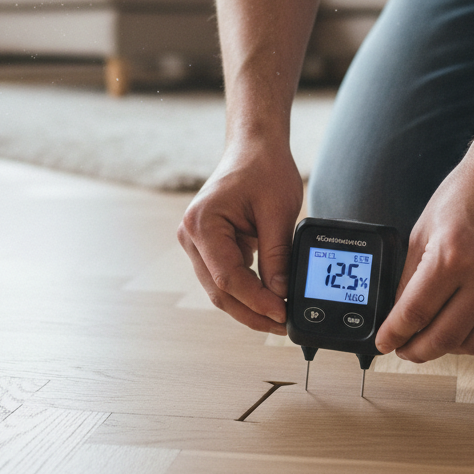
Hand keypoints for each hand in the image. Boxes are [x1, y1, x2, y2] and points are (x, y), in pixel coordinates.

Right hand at [178, 139, 301, 332]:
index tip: (281, 313)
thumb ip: (277, 255)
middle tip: (282, 325)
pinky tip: (269, 299)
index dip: (256, 301)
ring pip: (221, 289)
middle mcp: (191, 236)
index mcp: (202, 224)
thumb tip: (282, 294)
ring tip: (279, 317)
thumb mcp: (278, 212)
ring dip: (249, 305)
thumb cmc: (263, 169)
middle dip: (252, 311)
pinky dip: (247, 291)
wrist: (254, 148)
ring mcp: (197, 243)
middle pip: (219, 290)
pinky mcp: (209, 246)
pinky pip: (226, 277)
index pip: (227, 277)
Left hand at [376, 151, 473, 359]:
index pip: (415, 314)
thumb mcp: (422, 232)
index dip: (394, 334)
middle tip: (404, 348)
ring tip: (430, 337)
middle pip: (444, 338)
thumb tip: (397, 316)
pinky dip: (473, 330)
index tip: (384, 342)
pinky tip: (459, 319)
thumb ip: (409, 279)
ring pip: (473, 343)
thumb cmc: (464, 195)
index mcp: (452, 257)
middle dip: (417, 351)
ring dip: (446, 348)